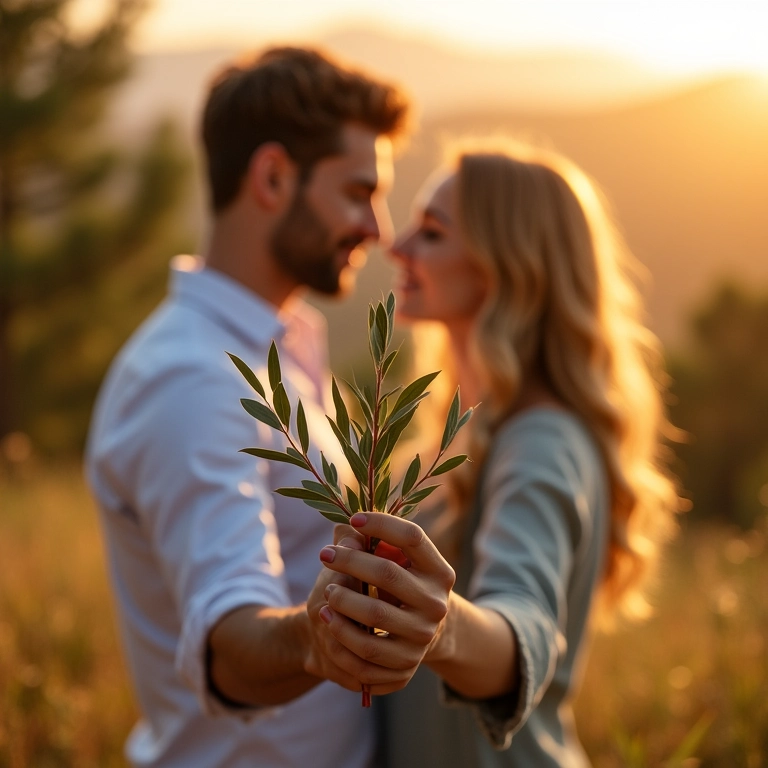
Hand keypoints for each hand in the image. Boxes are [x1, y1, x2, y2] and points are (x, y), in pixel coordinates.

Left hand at [307, 512, 455, 695]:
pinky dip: (340, 634)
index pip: (412, 537)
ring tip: (325, 590)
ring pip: (374, 615)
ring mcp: (423, 637)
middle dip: (350, 560)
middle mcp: (436, 603)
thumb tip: (345, 528)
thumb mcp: (397, 562)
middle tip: (325, 554)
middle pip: (388, 573)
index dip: (382, 524)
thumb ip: (373, 542)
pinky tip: (326, 618)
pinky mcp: (406, 666)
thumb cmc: (401, 586)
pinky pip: (366, 654)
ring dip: (342, 600)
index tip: (354, 519)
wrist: (420, 634)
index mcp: (439, 571)